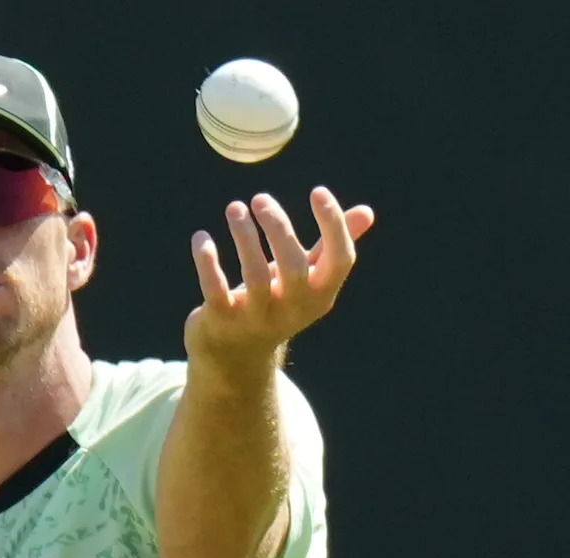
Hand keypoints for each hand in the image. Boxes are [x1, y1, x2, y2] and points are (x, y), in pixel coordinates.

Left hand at [186, 186, 375, 368]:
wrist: (233, 355)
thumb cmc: (275, 304)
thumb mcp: (306, 279)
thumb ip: (330, 247)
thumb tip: (368, 212)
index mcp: (320, 295)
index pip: (340, 259)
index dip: (334, 224)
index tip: (318, 191)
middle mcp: (292, 309)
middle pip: (294, 266)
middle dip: (278, 227)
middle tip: (260, 199)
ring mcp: (257, 317)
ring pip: (254, 275)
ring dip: (244, 236)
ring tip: (234, 208)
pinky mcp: (222, 319)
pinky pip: (215, 289)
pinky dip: (207, 261)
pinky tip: (201, 237)